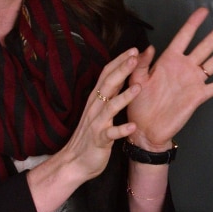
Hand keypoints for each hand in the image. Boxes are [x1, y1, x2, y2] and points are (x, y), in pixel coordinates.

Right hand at [55, 48, 141, 179]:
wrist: (74, 162)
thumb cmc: (90, 134)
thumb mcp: (100, 110)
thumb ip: (110, 94)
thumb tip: (122, 75)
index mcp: (96, 99)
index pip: (107, 74)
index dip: (119, 61)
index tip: (134, 49)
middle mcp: (95, 108)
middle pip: (108, 84)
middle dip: (122, 69)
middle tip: (136, 56)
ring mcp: (96, 123)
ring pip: (110, 107)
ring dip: (124, 97)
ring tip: (138, 87)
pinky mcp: (99, 140)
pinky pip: (111, 134)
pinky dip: (121, 130)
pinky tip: (133, 126)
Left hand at [127, 7, 212, 150]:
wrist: (145, 129)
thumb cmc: (138, 104)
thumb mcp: (136, 79)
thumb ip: (141, 63)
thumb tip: (149, 47)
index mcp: (168, 61)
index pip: (184, 37)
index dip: (194, 24)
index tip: (204, 11)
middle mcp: (184, 68)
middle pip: (205, 46)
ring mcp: (193, 81)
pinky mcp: (199, 96)